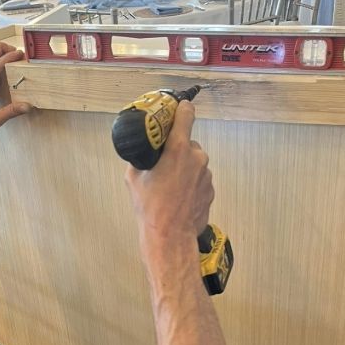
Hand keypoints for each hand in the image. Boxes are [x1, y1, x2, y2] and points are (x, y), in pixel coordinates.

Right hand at [124, 100, 213, 247]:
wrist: (170, 236)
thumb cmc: (152, 210)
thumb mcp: (133, 178)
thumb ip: (140, 158)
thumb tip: (140, 151)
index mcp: (178, 149)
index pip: (186, 114)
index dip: (181, 109)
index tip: (178, 108)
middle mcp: (197, 158)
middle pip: (187, 143)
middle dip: (176, 151)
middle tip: (162, 166)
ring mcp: (206, 175)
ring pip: (194, 163)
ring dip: (184, 169)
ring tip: (169, 187)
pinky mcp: (211, 190)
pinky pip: (199, 179)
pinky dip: (190, 184)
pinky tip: (178, 197)